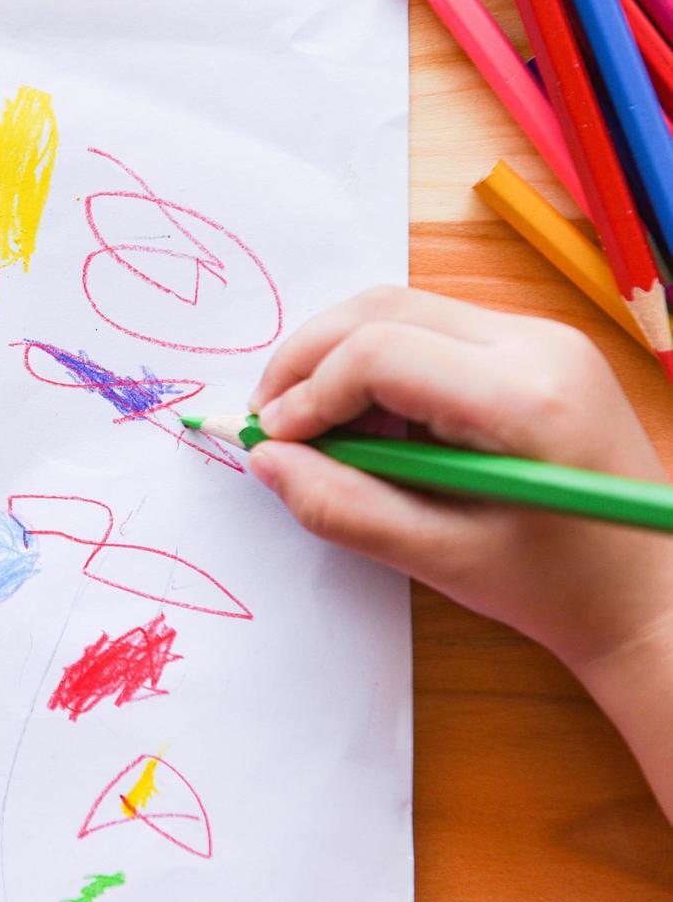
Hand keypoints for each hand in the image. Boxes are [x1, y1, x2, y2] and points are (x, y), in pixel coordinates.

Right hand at [246, 285, 670, 670]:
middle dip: (307, 360)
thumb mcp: (442, 559)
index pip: (379, 353)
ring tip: (317, 431)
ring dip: (338, 361)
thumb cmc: (560, 586)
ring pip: (399, 311)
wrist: (653, 591)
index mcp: (523, 396)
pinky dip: (377, 368)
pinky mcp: (533, 347)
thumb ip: (345, 508)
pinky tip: (369, 427)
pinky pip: (429, 330)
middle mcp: (536, 343)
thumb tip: (268, 461)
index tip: (271, 444)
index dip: (308, 393)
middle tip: (270, 422)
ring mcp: (540, 336)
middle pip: (382, 310)